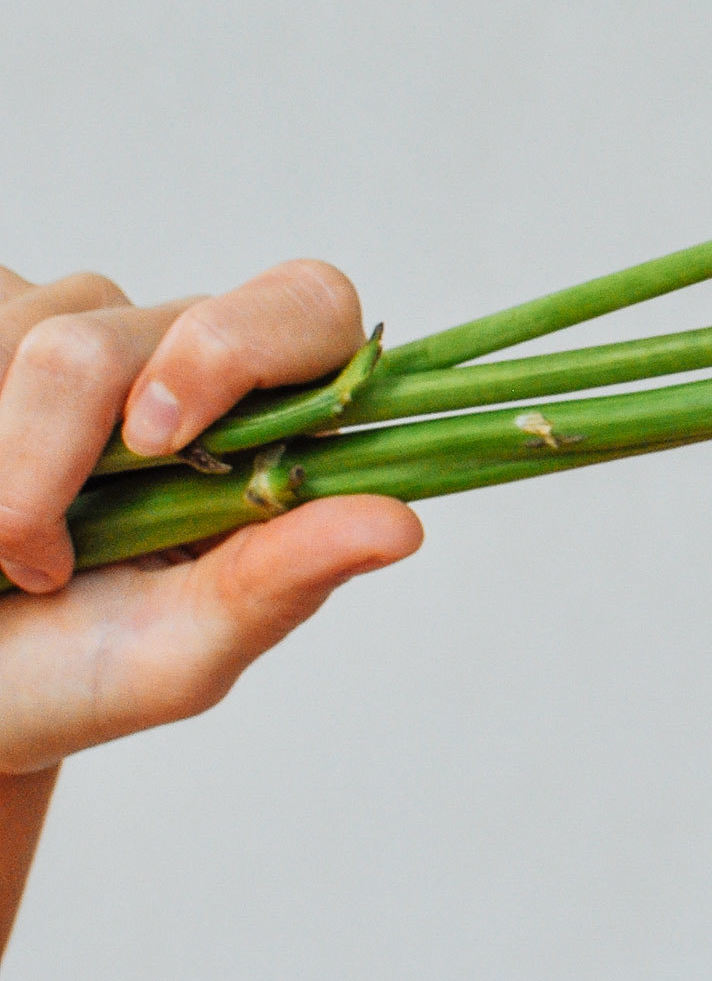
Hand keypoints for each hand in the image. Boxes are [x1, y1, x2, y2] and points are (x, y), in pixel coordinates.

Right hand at [0, 262, 422, 776]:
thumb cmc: (78, 673)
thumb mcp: (179, 653)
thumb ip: (282, 583)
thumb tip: (402, 527)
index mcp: (268, 417)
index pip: (305, 307)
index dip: (231, 346)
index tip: (154, 438)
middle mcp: (181, 356)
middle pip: (106, 337)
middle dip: (47, 447)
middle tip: (31, 555)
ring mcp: (76, 334)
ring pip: (24, 332)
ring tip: (3, 549)